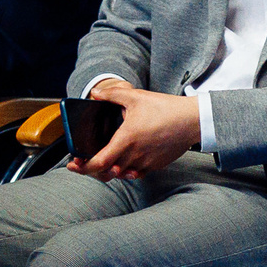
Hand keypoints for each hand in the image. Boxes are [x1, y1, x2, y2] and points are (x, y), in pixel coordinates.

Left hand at [70, 80, 201, 180]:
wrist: (194, 120)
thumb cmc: (166, 108)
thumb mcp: (135, 97)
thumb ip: (111, 94)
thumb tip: (94, 92)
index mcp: (127, 140)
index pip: (100, 162)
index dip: (83, 167)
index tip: (73, 164)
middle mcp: (136, 155)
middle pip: (107, 172)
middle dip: (91, 169)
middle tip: (80, 163)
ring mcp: (147, 162)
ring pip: (120, 174)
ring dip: (108, 170)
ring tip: (99, 161)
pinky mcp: (156, 165)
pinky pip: (135, 173)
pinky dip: (124, 171)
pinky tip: (119, 162)